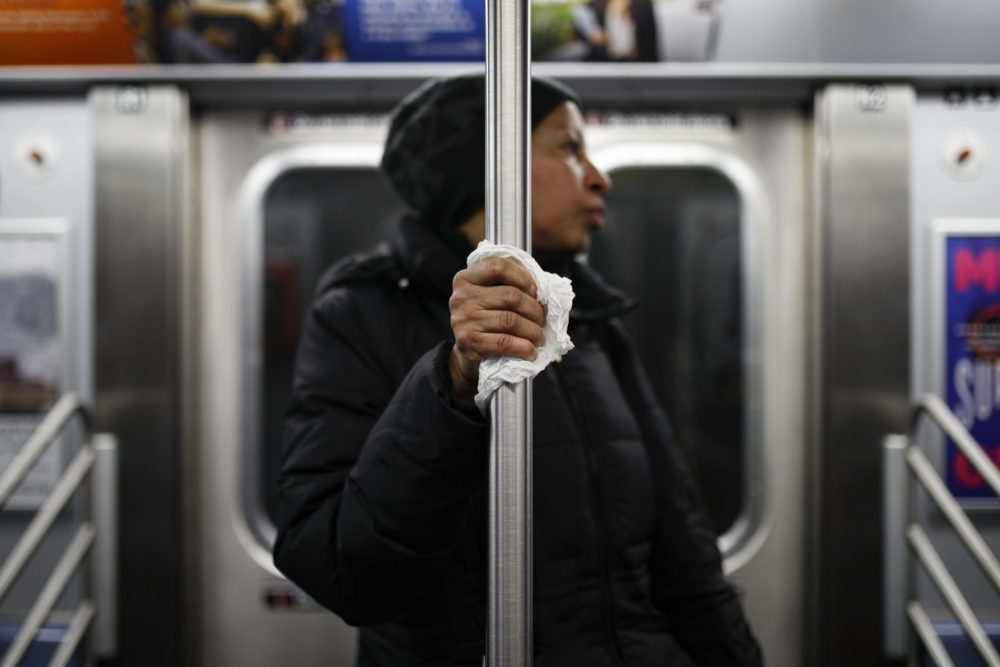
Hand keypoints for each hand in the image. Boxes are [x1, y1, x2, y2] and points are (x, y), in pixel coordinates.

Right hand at [448, 257, 545, 404]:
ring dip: (533, 331)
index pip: (498, 267)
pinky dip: (524, 348)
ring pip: (510, 320)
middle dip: (534, 309)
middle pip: (510, 295)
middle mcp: (461, 297)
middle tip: (542, 320)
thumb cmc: (484, 320)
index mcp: (466, 279)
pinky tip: (531, 352)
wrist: (465, 353)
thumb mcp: (488, 296)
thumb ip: (507, 285)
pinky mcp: (468, 343)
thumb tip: (542, 289)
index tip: (535, 292)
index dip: (523, 277)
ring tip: (539, 336)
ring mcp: (463, 320)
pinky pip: (504, 342)